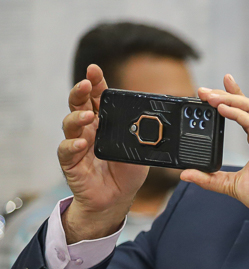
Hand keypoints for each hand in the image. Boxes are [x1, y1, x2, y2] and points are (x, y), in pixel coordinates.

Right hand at [57, 64, 148, 242]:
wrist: (116, 198)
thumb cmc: (127, 171)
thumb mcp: (141, 150)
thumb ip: (145, 135)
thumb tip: (162, 123)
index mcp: (105, 122)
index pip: (98, 98)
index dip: (96, 83)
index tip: (95, 70)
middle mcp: (88, 129)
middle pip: (79, 104)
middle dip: (81, 91)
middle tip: (87, 83)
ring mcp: (77, 144)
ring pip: (70, 124)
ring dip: (78, 117)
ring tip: (88, 115)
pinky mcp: (71, 162)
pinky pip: (66, 150)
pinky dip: (71, 145)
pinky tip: (81, 143)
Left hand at [180, 75, 248, 239]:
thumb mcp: (232, 186)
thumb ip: (210, 179)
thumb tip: (187, 174)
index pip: (246, 112)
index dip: (233, 96)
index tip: (215, 88)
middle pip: (247, 106)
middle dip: (225, 94)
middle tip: (203, 90)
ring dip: (230, 100)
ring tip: (210, 97)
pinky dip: (238, 114)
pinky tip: (224, 109)